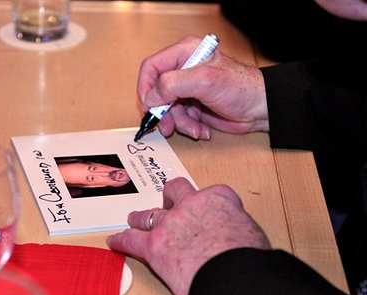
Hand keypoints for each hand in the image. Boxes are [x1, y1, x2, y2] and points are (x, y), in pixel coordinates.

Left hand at [106, 177, 270, 294]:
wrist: (234, 275)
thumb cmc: (248, 258)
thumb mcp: (251, 234)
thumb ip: (235, 230)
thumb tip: (234, 242)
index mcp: (219, 199)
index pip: (212, 194)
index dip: (209, 205)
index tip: (209, 214)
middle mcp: (191, 205)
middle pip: (174, 192)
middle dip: (170, 198)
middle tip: (167, 205)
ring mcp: (169, 223)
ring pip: (148, 214)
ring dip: (141, 217)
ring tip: (135, 218)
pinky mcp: (153, 245)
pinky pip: (131, 240)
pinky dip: (121, 240)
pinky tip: (115, 241)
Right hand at [137, 36, 268, 139]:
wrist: (261, 108)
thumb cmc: (241, 88)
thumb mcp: (205, 81)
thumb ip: (174, 84)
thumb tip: (151, 97)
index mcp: (184, 53)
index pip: (151, 67)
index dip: (145, 87)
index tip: (149, 106)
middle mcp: (183, 69)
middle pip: (157, 92)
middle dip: (163, 112)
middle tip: (168, 126)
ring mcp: (187, 89)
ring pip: (167, 109)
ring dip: (179, 123)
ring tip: (195, 129)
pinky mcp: (193, 105)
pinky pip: (179, 119)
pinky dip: (188, 127)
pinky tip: (202, 129)